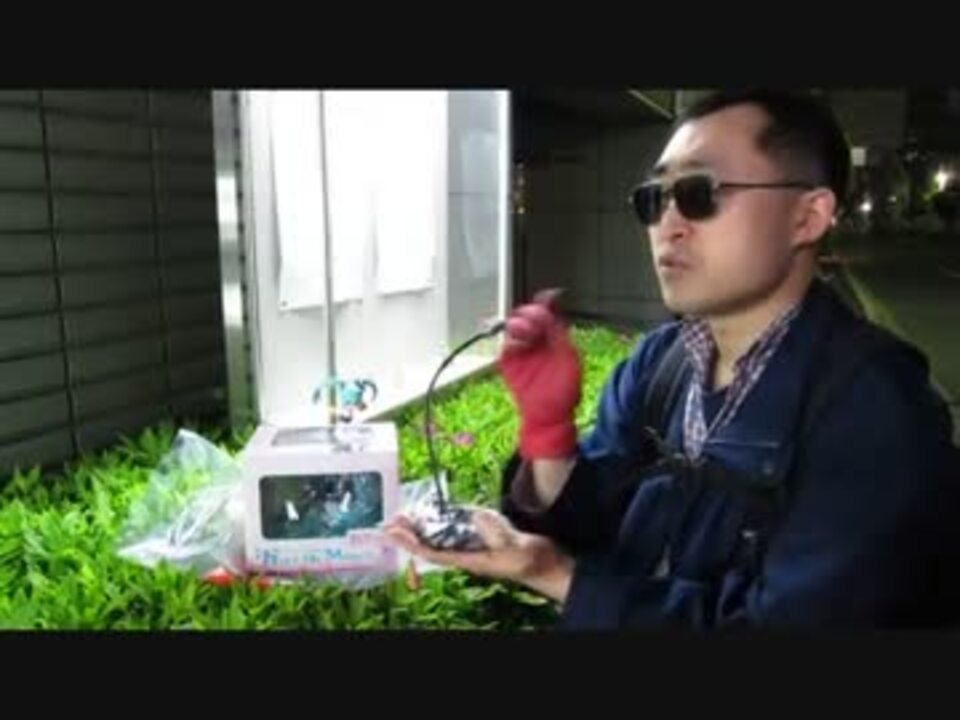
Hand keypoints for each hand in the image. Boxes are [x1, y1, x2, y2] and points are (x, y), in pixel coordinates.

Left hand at [384, 508, 574, 603]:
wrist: (547, 564)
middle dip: (410, 532)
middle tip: (390, 520)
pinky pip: (458, 527)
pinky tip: (434, 511)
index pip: (433, 552)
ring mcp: (474, 545)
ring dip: (423, 525)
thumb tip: (477, 517)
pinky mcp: (483, 537)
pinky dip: (444, 519)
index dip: (412, 543)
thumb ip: (496, 533)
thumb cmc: (532, 561)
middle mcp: (467, 552)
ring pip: (441, 535)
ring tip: (405, 515)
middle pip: (432, 543)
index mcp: (470, 560)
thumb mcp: (514, 548)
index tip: (394, 533)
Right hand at [499, 289, 581, 458]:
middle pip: (526, 315)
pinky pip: (507, 344)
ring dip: (519, 324)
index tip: (547, 297)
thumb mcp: (569, 356)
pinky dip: (513, 341)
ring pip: (513, 326)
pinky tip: (522, 344)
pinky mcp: (509, 362)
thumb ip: (558, 331)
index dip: (544, 302)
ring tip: (527, 330)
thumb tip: (554, 307)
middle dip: (530, 312)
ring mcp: (522, 350)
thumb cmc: (564, 390)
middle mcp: (536, 340)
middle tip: (535, 317)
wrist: (549, 415)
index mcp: (552, 337)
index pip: (545, 312)